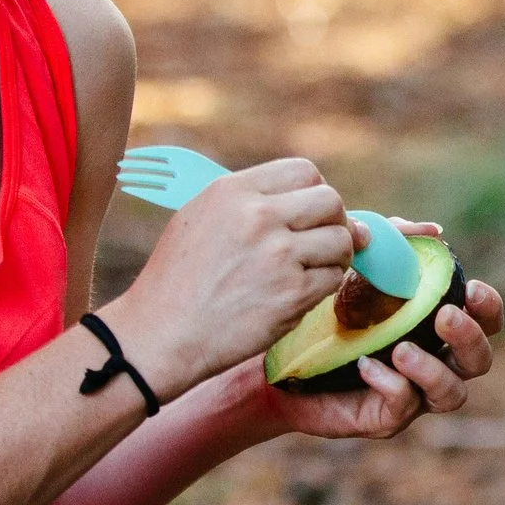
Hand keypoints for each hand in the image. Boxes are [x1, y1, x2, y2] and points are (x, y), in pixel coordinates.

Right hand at [105, 158, 357, 399]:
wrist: (162, 333)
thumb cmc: (178, 280)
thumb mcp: (201, 218)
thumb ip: (252, 203)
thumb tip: (319, 202)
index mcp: (233, 192)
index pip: (303, 171)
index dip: (315, 191)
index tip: (312, 212)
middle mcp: (259, 217)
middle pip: (330, 201)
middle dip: (335, 220)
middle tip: (322, 240)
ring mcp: (278, 256)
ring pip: (341, 240)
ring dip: (337, 255)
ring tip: (315, 267)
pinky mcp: (292, 294)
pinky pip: (333, 278)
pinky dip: (324, 285)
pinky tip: (301, 292)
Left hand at [268, 254, 504, 438]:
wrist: (276, 355)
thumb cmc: (325, 309)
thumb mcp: (359, 267)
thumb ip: (395, 245)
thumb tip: (435, 231)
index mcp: (436, 327)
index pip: (485, 321)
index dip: (488, 307)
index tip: (472, 289)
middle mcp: (434, 362)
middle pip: (479, 360)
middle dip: (469, 338)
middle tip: (443, 317)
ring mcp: (413, 394)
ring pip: (452, 393)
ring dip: (434, 370)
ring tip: (401, 349)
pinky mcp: (384, 417)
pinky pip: (403, 405)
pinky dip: (392, 384)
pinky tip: (365, 365)